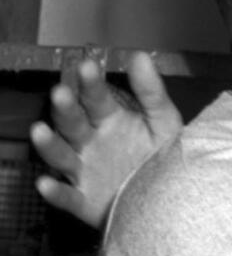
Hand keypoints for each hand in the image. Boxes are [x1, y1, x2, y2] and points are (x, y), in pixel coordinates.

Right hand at [29, 52, 183, 228]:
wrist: (168, 199)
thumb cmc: (161, 156)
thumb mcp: (163, 122)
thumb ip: (152, 92)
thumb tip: (140, 55)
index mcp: (110, 121)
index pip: (97, 99)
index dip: (91, 83)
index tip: (87, 65)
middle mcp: (91, 143)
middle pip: (73, 123)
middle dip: (65, 108)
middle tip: (60, 92)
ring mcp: (84, 171)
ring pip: (61, 156)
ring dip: (49, 144)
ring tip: (39, 130)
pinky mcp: (84, 200)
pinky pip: (66, 196)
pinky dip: (55, 191)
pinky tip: (45, 183)